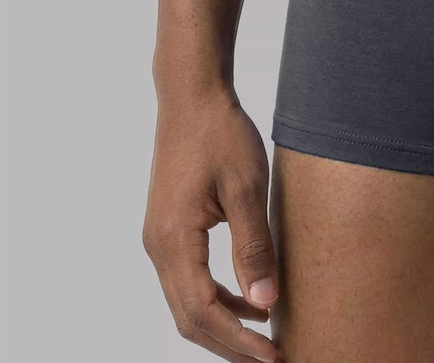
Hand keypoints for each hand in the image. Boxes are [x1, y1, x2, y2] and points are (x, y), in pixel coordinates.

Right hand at [143, 94, 280, 361]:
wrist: (192, 97)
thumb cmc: (220, 134)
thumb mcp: (247, 188)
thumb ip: (254, 247)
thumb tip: (266, 303)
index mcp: (174, 239)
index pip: (204, 312)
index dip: (239, 342)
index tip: (275, 357)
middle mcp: (158, 246)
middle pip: (190, 319)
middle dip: (230, 345)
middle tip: (273, 358)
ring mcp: (160, 239)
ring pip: (187, 303)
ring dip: (224, 325)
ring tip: (266, 337)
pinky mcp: (169, 229)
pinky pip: (189, 280)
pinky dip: (218, 298)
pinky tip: (251, 299)